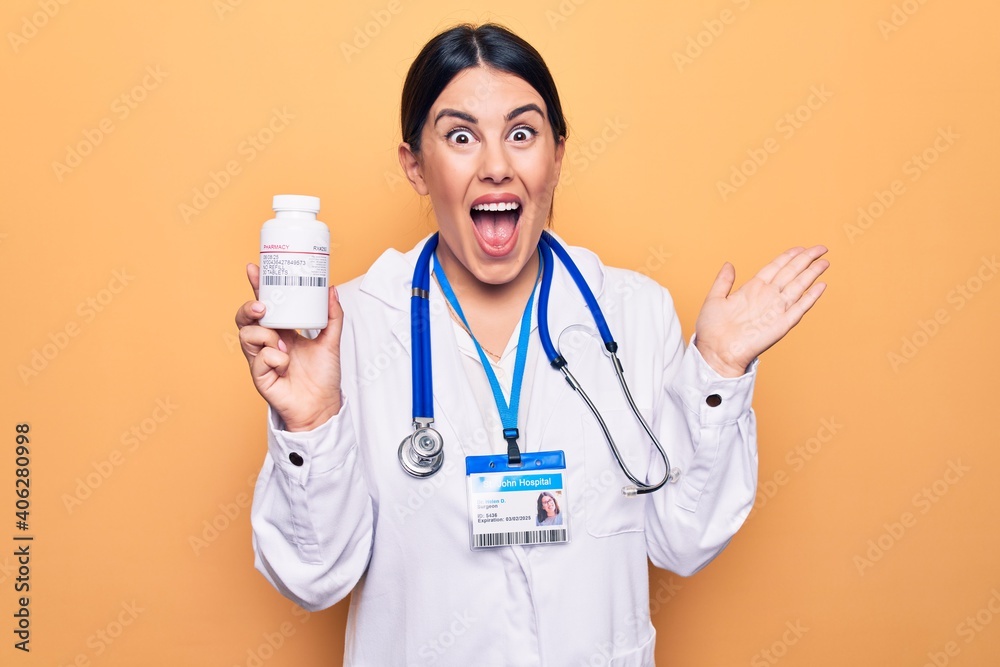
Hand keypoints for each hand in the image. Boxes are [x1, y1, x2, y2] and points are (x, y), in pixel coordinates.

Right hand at [235, 263, 343, 430]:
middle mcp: (267, 341)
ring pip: (247, 335)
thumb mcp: (331, 341)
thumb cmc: (323, 376)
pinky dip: (274, 359)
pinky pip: (259, 359)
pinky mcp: (259, 375)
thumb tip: (331, 289)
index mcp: (282, 330)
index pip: (266, 303)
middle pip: (245, 317)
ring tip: (283, 345)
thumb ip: (332, 316)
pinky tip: (284, 366)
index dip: (258, 286)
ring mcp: (260, 358)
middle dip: (249, 308)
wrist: (322, 405)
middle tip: (262, 307)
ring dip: (265, 336)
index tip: (254, 268)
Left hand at [694, 246, 828, 377]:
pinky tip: (821, 286)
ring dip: (811, 274)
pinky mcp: (781, 324)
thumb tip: (729, 263)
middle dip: (806, 259)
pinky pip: (799, 308)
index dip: (789, 256)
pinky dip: (810, 298)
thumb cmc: (712, 330)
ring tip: (824, 262)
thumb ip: (723, 281)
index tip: (801, 248)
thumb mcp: (714, 299)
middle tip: (821, 248)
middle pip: (791, 273)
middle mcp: (767, 297)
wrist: (716, 352)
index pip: (775, 267)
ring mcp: (775, 310)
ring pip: (798, 287)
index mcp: (752, 289)